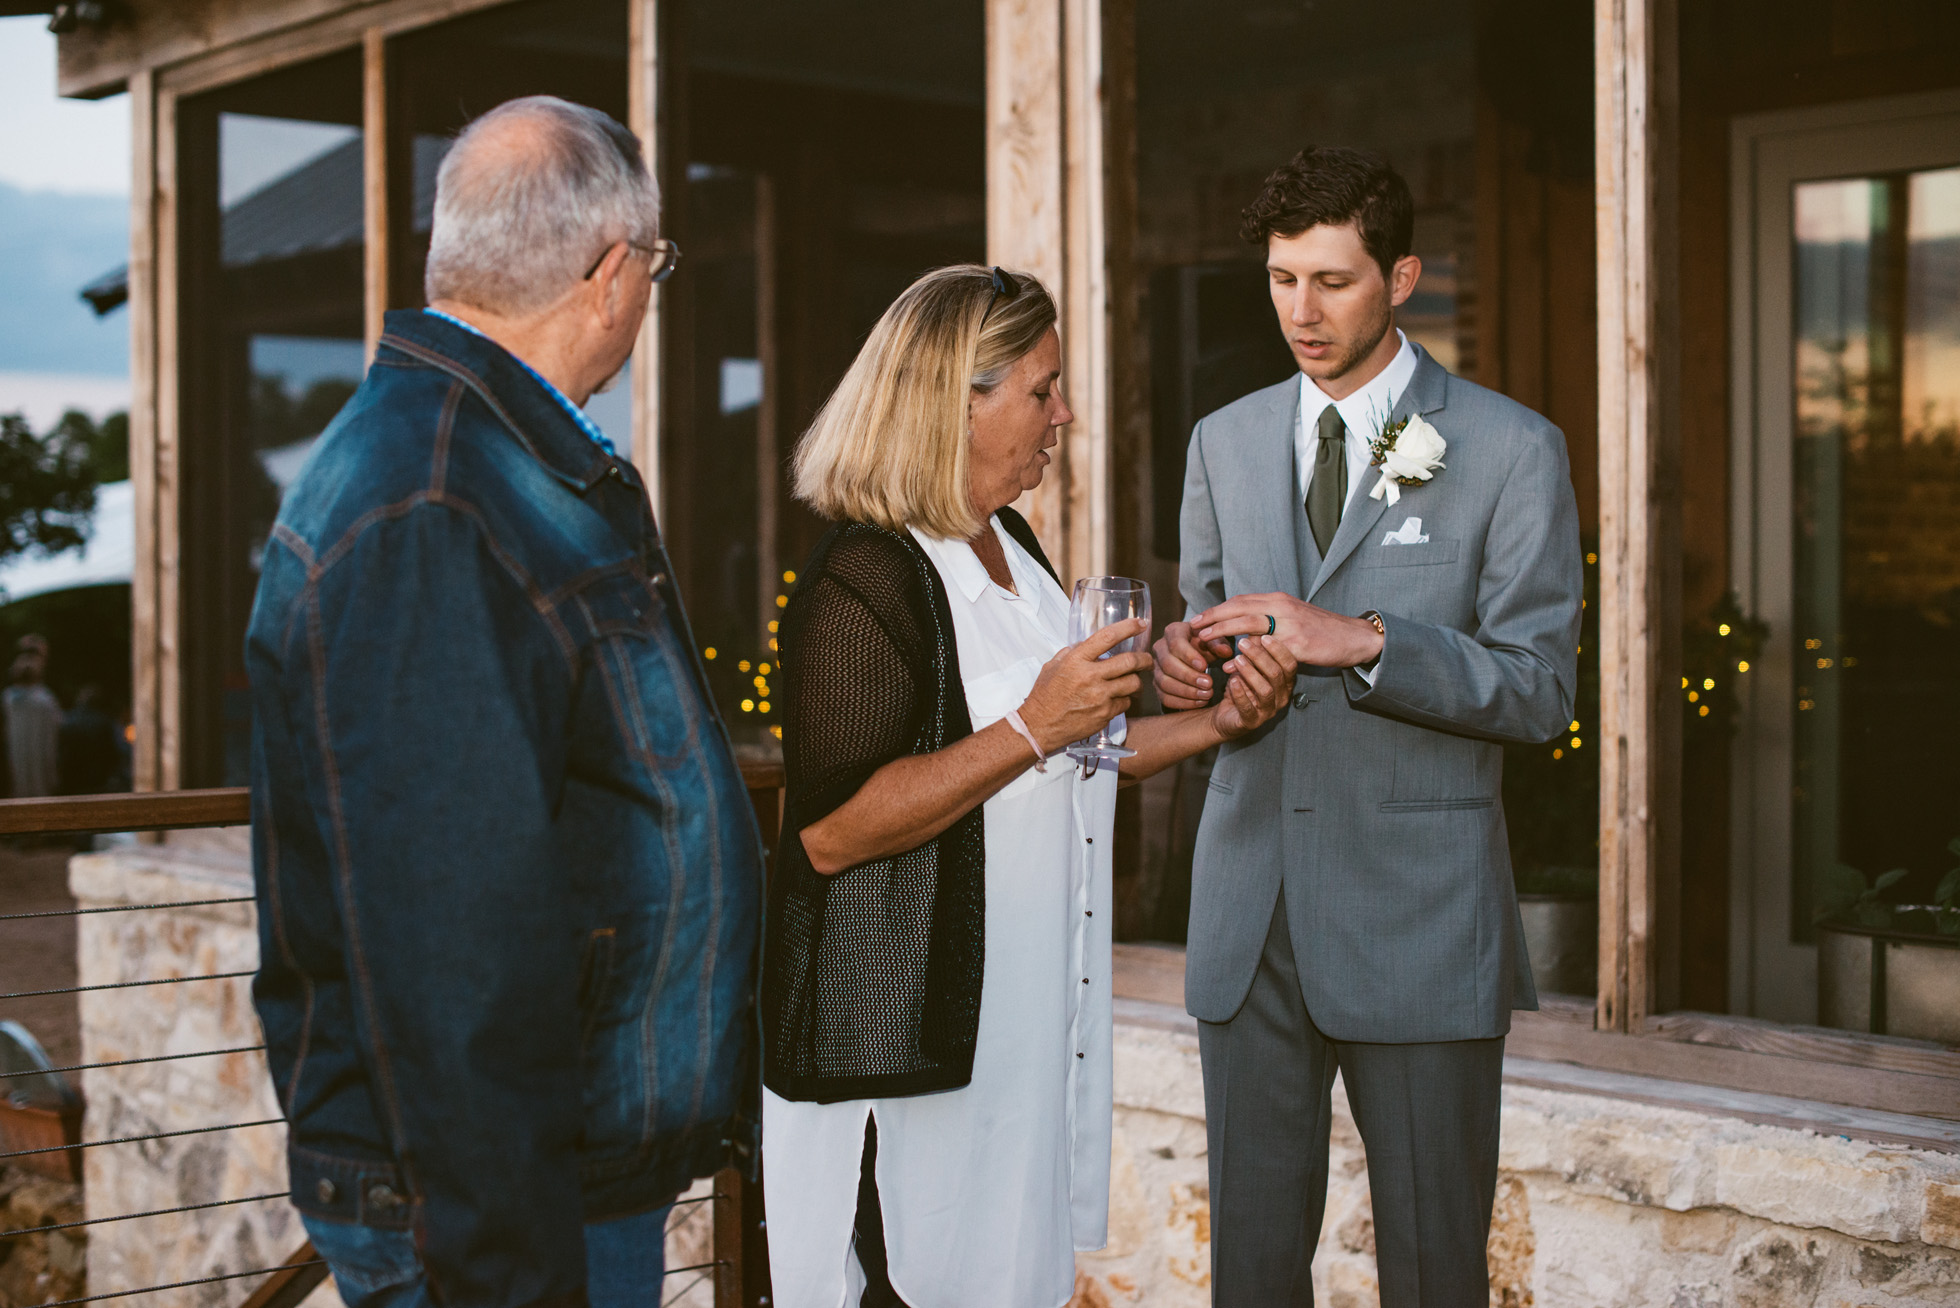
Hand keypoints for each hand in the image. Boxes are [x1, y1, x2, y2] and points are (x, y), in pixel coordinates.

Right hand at [1019, 619, 1152, 753]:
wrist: (1040, 726)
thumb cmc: (1045, 696)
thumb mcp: (1052, 666)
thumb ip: (1071, 653)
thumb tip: (1085, 644)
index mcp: (1077, 661)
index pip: (1108, 637)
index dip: (1128, 628)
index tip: (1140, 624)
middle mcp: (1090, 676)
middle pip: (1130, 661)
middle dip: (1144, 659)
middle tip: (1147, 660)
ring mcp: (1100, 697)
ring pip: (1133, 683)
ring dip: (1136, 681)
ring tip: (1132, 681)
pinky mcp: (1105, 714)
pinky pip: (1125, 703)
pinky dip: (1124, 699)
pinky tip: (1117, 699)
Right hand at [1152, 620, 1234, 711]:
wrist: (1197, 654)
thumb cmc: (1206, 644)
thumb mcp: (1215, 640)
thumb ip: (1220, 645)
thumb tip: (1225, 652)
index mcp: (1173, 632)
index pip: (1175, 644)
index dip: (1189, 656)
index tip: (1204, 666)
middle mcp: (1160, 648)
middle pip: (1167, 664)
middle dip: (1189, 676)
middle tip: (1209, 684)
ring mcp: (1156, 667)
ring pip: (1164, 682)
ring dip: (1186, 691)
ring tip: (1206, 695)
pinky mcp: (1157, 684)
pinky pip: (1164, 697)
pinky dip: (1182, 702)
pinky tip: (1199, 702)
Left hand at [1192, 593, 1382, 669]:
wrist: (1353, 637)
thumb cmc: (1322, 630)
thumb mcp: (1293, 617)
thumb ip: (1270, 618)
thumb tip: (1245, 629)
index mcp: (1279, 600)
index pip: (1240, 600)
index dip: (1218, 609)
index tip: (1199, 618)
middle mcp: (1282, 607)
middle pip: (1239, 607)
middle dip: (1213, 617)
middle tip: (1193, 627)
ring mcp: (1289, 624)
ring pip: (1248, 623)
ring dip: (1223, 631)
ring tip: (1204, 641)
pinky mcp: (1297, 643)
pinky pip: (1265, 649)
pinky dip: (1246, 655)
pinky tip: (1231, 664)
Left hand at [1207, 634, 1298, 739]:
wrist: (1225, 715)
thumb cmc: (1241, 687)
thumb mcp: (1248, 666)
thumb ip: (1253, 653)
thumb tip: (1255, 631)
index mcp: (1285, 683)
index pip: (1290, 665)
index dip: (1278, 650)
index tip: (1264, 636)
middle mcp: (1281, 698)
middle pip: (1277, 675)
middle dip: (1260, 657)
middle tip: (1243, 644)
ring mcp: (1268, 712)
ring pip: (1265, 690)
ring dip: (1250, 673)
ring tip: (1237, 660)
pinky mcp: (1252, 722)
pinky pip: (1248, 708)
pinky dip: (1240, 693)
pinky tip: (1232, 680)